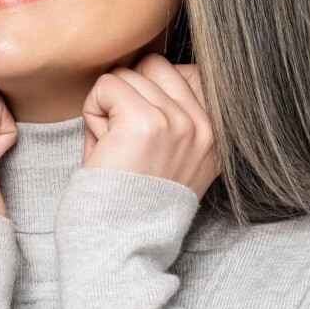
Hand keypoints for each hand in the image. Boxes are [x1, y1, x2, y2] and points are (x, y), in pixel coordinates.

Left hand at [80, 54, 219, 199]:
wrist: (120, 243)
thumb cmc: (129, 200)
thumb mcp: (168, 155)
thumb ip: (169, 112)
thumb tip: (147, 65)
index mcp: (217, 134)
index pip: (189, 71)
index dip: (150, 93)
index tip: (140, 132)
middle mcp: (206, 126)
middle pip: (155, 65)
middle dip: (128, 94)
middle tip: (122, 138)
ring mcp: (178, 122)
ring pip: (128, 72)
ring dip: (108, 104)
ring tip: (113, 145)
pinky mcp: (146, 122)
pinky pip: (106, 85)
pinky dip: (92, 110)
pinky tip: (102, 145)